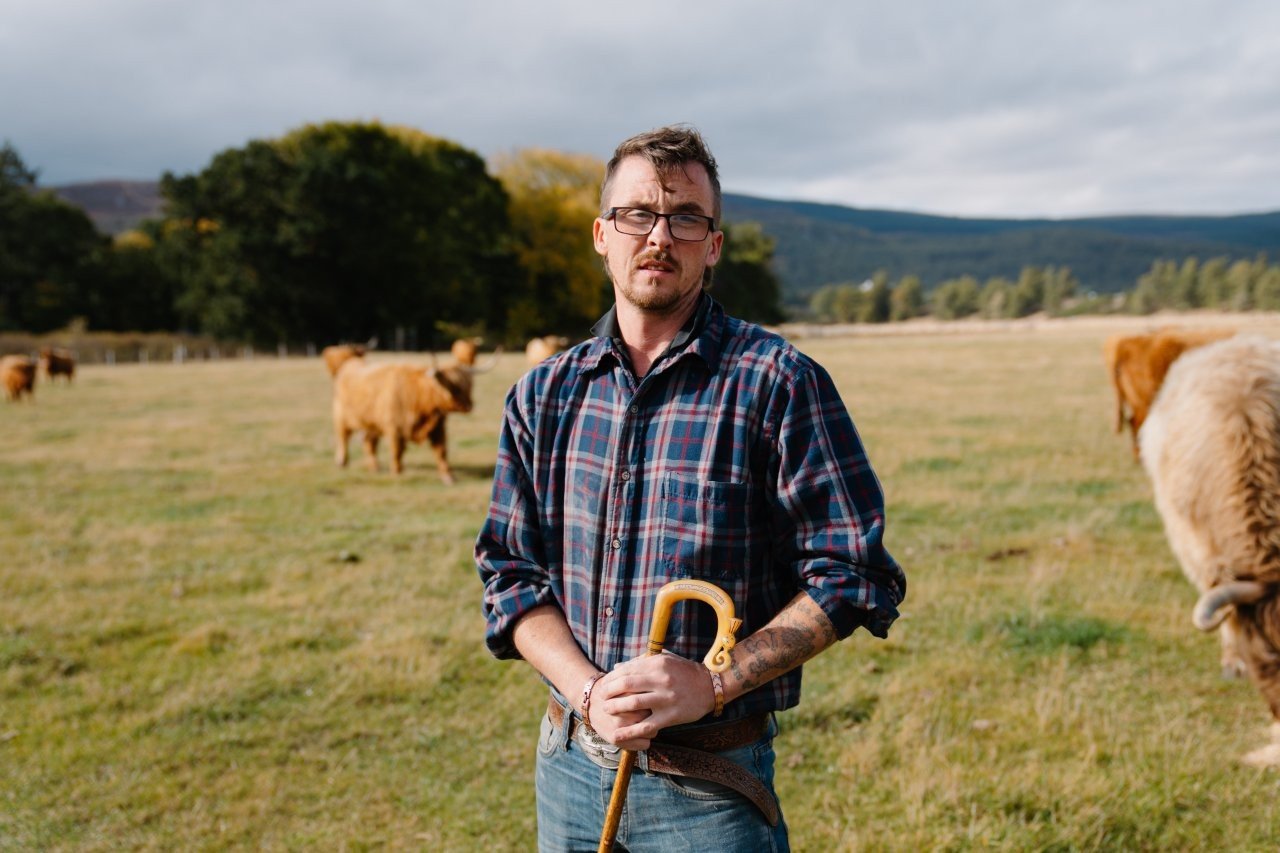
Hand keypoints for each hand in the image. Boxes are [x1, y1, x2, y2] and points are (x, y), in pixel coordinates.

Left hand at [589, 653, 713, 749]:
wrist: (711, 687)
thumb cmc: (685, 672)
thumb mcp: (665, 660)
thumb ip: (641, 662)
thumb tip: (617, 667)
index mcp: (658, 664)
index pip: (627, 670)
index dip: (612, 677)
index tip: (604, 683)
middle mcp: (661, 680)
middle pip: (626, 685)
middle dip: (610, 691)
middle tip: (601, 697)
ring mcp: (665, 699)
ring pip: (633, 704)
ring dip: (616, 708)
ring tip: (606, 710)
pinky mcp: (670, 716)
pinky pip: (646, 726)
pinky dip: (630, 732)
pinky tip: (618, 735)